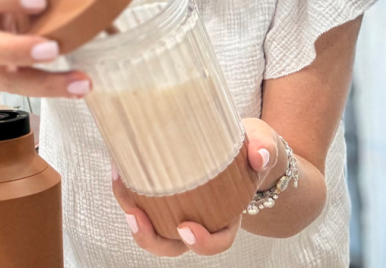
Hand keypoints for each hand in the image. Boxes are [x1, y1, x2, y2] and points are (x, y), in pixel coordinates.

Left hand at [109, 117, 281, 256]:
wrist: (245, 140)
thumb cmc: (255, 147)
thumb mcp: (265, 144)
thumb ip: (264, 149)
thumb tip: (258, 155)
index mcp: (228, 215)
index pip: (217, 241)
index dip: (201, 242)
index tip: (186, 228)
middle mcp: (202, 217)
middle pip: (174, 244)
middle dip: (150, 237)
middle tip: (135, 216)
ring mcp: (181, 206)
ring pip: (152, 226)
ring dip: (132, 212)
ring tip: (121, 188)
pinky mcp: (165, 189)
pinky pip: (144, 198)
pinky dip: (129, 188)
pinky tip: (120, 166)